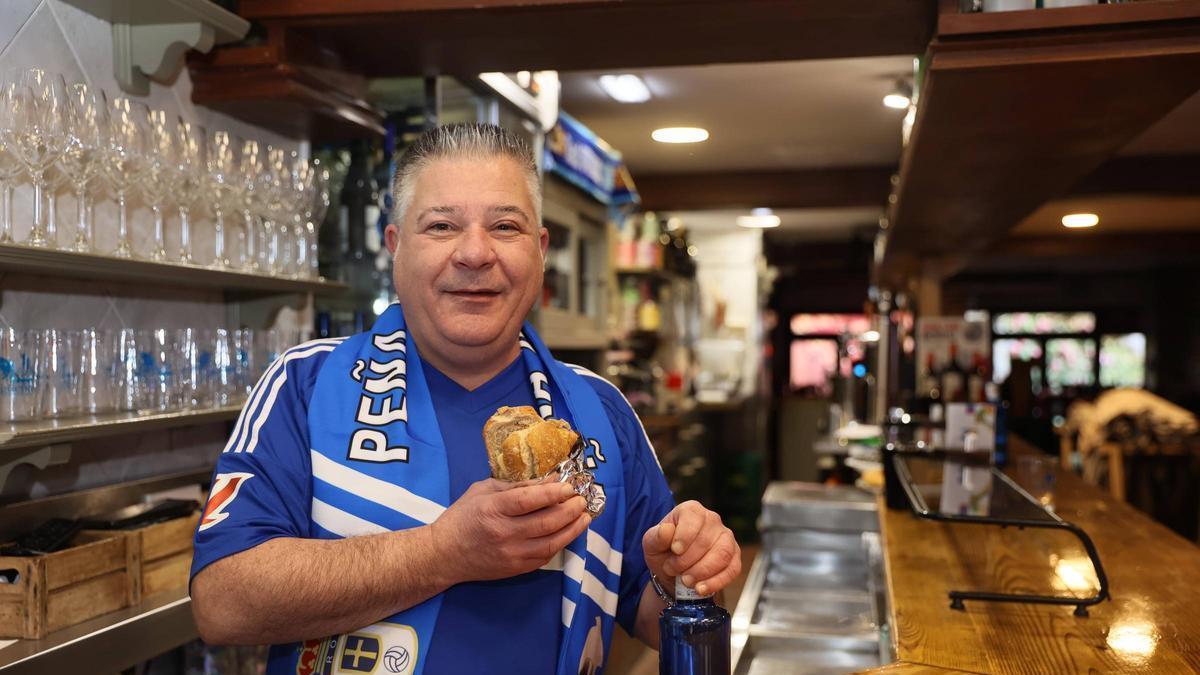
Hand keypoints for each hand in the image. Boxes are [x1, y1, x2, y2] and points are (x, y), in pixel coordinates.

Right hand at [431, 477, 589, 582]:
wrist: (444, 555)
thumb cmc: (462, 516)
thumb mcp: (483, 491)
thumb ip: (516, 486)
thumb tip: (549, 480)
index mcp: (493, 509)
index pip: (529, 500)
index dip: (553, 492)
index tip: (569, 486)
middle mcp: (503, 533)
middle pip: (546, 522)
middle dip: (570, 509)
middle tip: (582, 499)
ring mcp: (511, 554)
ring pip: (551, 542)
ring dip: (572, 528)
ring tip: (585, 516)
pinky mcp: (515, 569)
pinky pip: (545, 556)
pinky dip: (560, 544)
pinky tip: (569, 532)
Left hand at [642, 501, 740, 596]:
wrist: (674, 573)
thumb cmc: (663, 552)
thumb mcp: (651, 544)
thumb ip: (656, 537)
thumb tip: (666, 530)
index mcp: (691, 510)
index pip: (693, 517)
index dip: (685, 535)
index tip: (675, 550)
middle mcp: (712, 520)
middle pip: (706, 539)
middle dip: (687, 560)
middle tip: (672, 570)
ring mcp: (726, 538)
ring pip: (723, 554)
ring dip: (703, 571)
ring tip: (686, 581)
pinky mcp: (734, 557)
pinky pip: (732, 569)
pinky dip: (716, 582)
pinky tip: (701, 589)